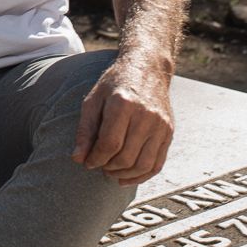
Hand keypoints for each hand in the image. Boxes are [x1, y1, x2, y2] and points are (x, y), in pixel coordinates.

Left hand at [71, 55, 173, 185]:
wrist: (148, 68)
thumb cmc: (115, 83)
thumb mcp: (94, 99)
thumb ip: (85, 129)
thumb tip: (78, 158)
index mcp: (123, 104)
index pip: (109, 143)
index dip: (95, 159)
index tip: (87, 162)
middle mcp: (145, 115)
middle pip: (126, 157)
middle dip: (108, 167)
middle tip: (98, 166)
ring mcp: (160, 125)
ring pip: (142, 165)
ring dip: (124, 174)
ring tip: (110, 172)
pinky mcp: (169, 132)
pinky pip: (157, 164)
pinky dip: (142, 176)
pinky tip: (127, 177)